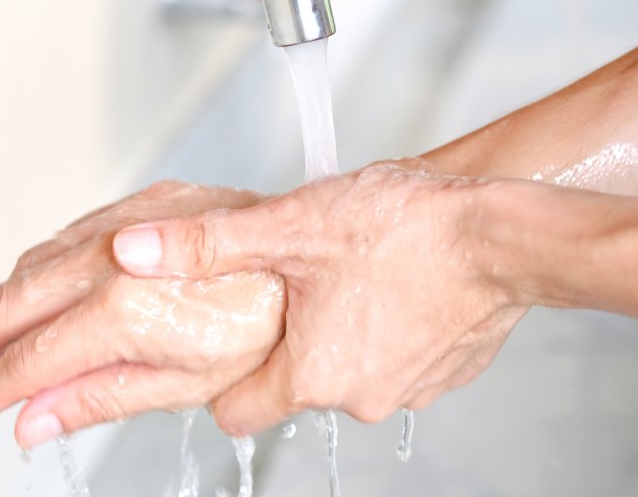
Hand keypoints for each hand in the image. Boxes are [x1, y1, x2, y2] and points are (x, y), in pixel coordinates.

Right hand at [0, 182, 286, 447]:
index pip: (28, 360)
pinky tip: (29, 288)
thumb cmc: (275, 323)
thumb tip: (35, 421)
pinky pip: (68, 234)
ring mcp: (130, 222)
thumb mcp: (191, 383)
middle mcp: (117, 256)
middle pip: (11, 305)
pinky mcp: (148, 201)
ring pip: (32, 264)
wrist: (322, 259)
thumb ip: (102, 397)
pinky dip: (33, 268)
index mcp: (126, 312)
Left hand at [113, 161, 530, 435]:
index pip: (235, 411)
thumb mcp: (289, 226)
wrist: (506, 235)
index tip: (230, 337)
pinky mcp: (445, 374)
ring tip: (355, 272)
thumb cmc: (407, 231)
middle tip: (302, 279)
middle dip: (291, 335)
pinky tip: (396, 283)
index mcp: (310, 375)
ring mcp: (408, 391)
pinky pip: (396, 358)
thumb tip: (131, 252)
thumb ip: (205, 245)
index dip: (224, 372)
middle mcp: (358, 398)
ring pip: (349, 368)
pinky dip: (389, 328)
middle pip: (295, 382)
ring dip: (343, 327)